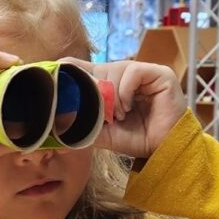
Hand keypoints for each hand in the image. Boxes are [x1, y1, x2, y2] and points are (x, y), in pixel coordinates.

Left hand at [61, 58, 185, 159]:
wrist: (162, 150)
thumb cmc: (136, 140)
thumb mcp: (103, 133)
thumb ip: (84, 123)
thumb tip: (59, 120)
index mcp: (113, 85)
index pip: (88, 68)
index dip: (72, 69)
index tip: (57, 74)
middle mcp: (127, 75)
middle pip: (100, 68)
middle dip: (96, 91)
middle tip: (103, 113)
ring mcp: (144, 72)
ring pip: (115, 69)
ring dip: (112, 95)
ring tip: (119, 115)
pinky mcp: (160, 73)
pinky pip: (132, 72)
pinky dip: (125, 91)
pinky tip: (128, 107)